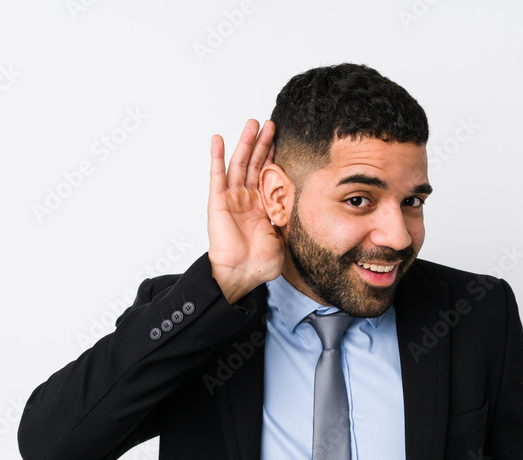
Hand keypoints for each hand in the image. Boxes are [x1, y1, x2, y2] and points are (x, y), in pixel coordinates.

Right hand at [207, 119, 282, 304]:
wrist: (242, 273)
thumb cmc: (260, 262)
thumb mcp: (284, 236)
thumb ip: (290, 217)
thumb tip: (305, 204)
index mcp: (262, 207)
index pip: (267, 174)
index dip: (272, 155)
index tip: (279, 138)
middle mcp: (246, 199)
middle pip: (254, 163)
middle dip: (261, 143)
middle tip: (269, 123)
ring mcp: (232, 198)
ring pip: (239, 164)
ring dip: (244, 143)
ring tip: (251, 123)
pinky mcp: (218, 201)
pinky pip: (217, 175)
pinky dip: (217, 157)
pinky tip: (218, 139)